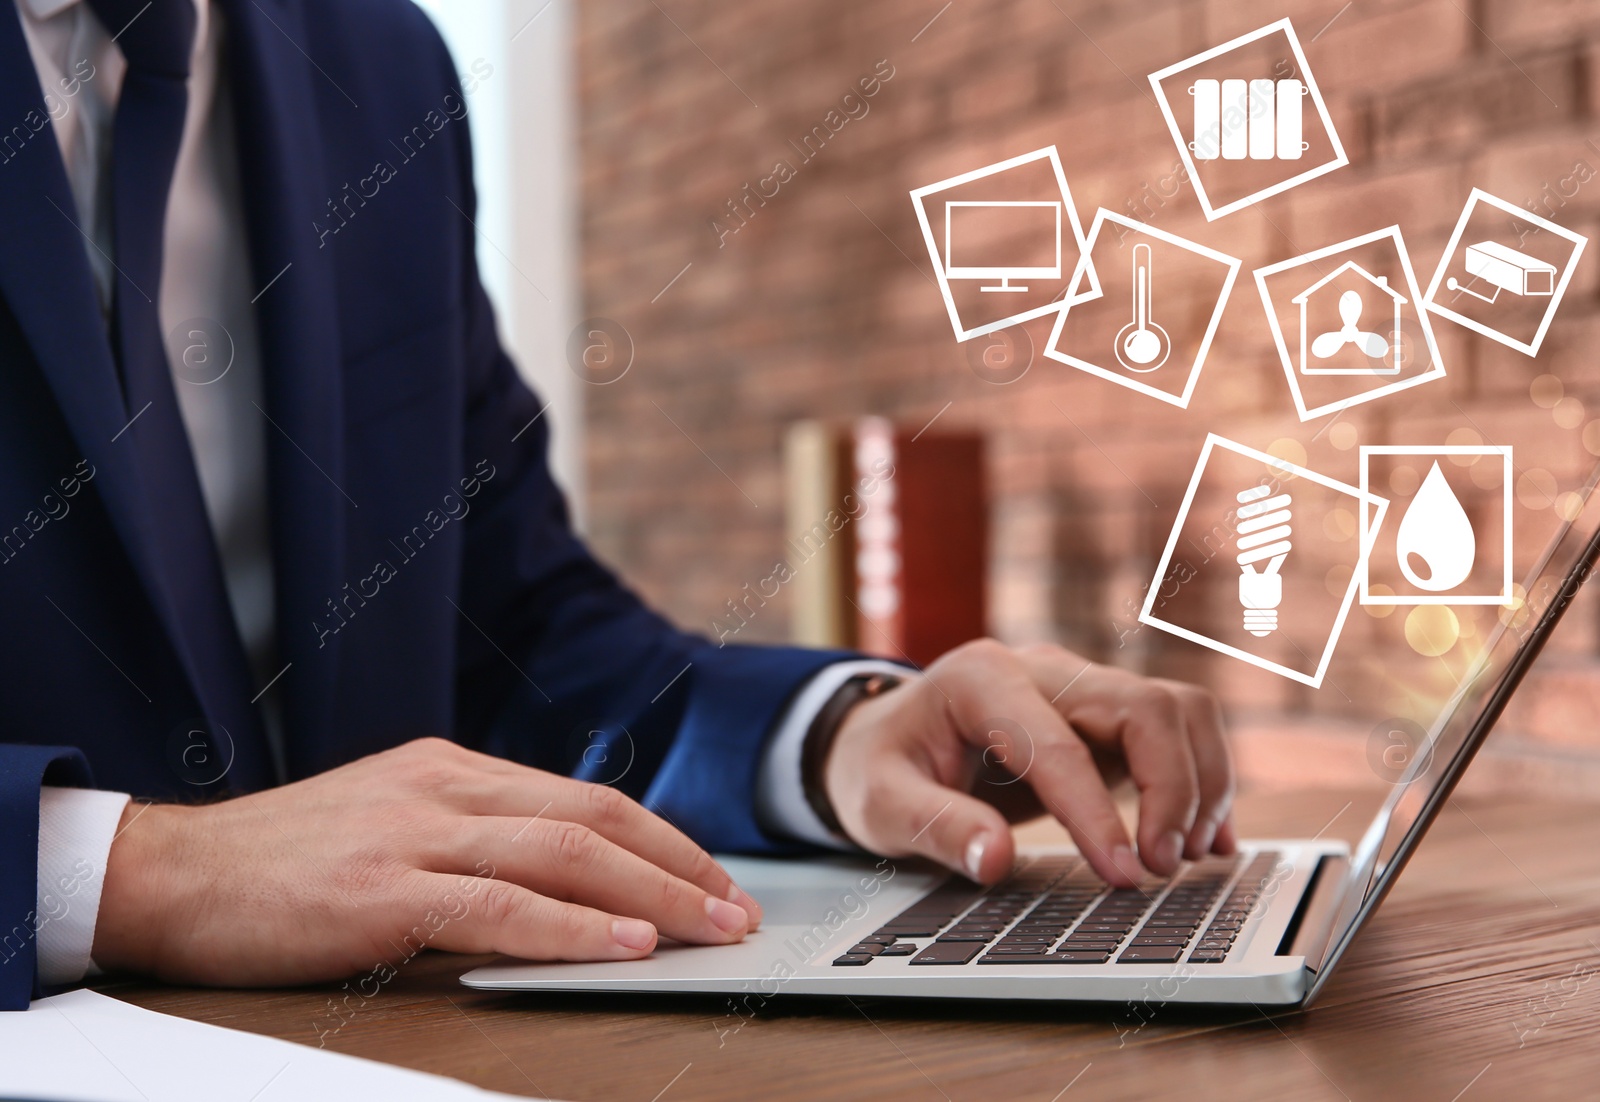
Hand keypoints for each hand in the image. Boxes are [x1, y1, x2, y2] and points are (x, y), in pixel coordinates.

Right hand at [92, 738, 762, 984]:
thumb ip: (470, 838)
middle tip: (737, 909)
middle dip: (679, 865)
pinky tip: (623, 948)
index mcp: (452, 769)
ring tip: (710, 930)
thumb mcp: (391, 825)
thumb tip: (561, 883)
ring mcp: (415, 832)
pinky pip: (500, 908)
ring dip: (652, 895)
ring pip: (564, 855)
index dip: (661, 840)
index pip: (585, 798)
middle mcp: (445, 787)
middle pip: (594, 818)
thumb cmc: (283, 863)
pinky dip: (573, 928)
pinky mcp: (383, 889)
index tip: (711, 878)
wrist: (173, 873)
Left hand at [822, 641, 1235, 887]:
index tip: (1124, 875)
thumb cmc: (878, 767)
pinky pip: (1175, 732)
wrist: (881, 739)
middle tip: (1161, 868)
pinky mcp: (1102, 716)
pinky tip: (1205, 841)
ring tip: (1189, 858)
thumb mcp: (880, 802)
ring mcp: (1079, 687)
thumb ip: (934, 826)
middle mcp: (1042, 668)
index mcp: (981, 678)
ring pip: (1176, 710)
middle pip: (1144, 706)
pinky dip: (1201, 781)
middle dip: (1172, 788)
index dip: (1097, 813)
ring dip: (1200, 781)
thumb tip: (993, 858)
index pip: (1059, 743)